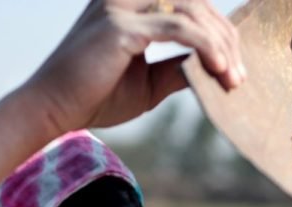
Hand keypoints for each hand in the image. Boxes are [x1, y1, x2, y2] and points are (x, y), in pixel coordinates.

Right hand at [29, 0, 244, 133]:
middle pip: (195, 2)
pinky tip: (218, 70)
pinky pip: (178, 28)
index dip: (218, 31)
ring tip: (232, 78)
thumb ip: (178, 67)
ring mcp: (120, 5)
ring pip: (191, 10)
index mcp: (130, 2)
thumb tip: (217, 68)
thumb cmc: (93, 97)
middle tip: (240, 76)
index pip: (188, 3)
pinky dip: (205, 47)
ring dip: (220, 45)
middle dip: (225, 38)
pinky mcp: (120, 25)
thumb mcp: (148, 82)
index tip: (235, 67)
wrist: (51, 111)